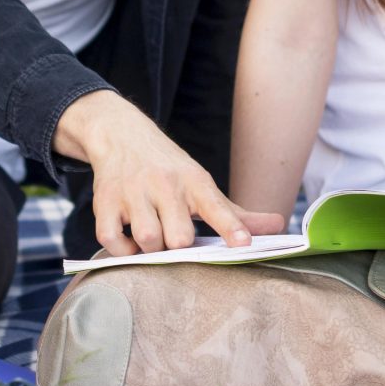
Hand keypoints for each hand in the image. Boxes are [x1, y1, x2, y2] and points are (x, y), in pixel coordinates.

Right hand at [57, 92, 285, 255]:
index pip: (216, 207)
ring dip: (152, 249)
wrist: (121, 136)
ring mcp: (133, 193)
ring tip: (154, 237)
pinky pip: (113, 240)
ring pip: (148, 240)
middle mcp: (164, 184)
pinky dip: (122, 250)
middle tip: (176, 237)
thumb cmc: (169, 170)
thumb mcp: (201, 184)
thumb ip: (236, 213)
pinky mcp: (105, 203)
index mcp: (194, 182)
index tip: (243, 245)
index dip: (231, 228)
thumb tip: (279, 225)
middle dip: (179, 246)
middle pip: (179, 236)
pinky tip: (131, 241)